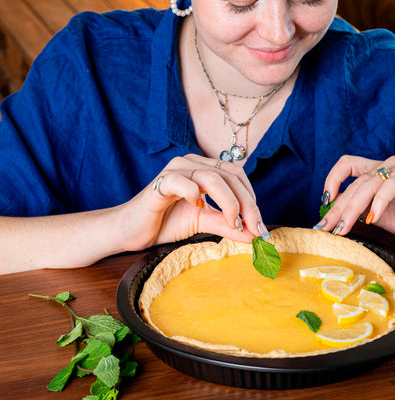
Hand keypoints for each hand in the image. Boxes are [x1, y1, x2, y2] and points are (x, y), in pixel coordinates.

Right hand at [115, 154, 266, 252]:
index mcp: (203, 169)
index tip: (260, 227)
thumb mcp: (203, 223)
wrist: (130, 231)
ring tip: (232, 223)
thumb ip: (227, 225)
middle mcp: (191, 163)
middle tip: (254, 228)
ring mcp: (175, 170)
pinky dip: (194, 194)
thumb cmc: (165, 222)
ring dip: (229, 202)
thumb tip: (255, 236)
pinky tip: (196, 207)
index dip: (252, 199)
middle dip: (247, 204)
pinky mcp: (159, 183)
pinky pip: (182, 181)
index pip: (237, 175)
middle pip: (230, 176)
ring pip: (212, 177)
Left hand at [316, 155, 394, 243]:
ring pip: (369, 184)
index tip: (322, 204)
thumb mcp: (378, 217)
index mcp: (378, 171)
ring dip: (353, 208)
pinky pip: (391, 186)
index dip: (331, 181)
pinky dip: (378, 203)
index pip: (347, 166)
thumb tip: (332, 216)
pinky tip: (373, 219)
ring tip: (345, 228)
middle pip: (355, 181)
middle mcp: (388, 165)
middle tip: (327, 228)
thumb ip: (359, 210)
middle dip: (338, 207)